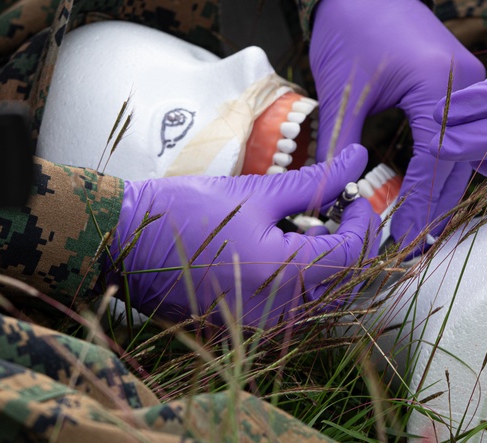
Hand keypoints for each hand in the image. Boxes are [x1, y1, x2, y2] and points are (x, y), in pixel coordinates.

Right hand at [106, 144, 381, 327]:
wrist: (124, 241)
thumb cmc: (184, 209)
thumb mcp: (257, 191)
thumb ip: (316, 181)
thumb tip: (359, 158)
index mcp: (282, 273)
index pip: (352, 254)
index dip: (362, 221)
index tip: (354, 195)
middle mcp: (275, 310)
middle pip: (343, 282)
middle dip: (348, 242)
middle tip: (337, 208)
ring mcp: (258, 325)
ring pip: (319, 298)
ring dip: (325, 261)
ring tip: (305, 225)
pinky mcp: (243, 328)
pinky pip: (291, 308)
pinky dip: (299, 279)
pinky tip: (280, 248)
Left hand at [310, 0, 484, 248]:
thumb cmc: (350, 26)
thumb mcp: (343, 90)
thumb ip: (341, 146)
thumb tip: (331, 200)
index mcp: (442, 85)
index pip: (436, 162)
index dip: (417, 206)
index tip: (400, 242)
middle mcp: (469, 87)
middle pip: (459, 165)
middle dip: (434, 209)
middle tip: (410, 249)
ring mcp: (472, 87)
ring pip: (464, 155)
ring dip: (441, 192)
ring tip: (417, 231)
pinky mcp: (464, 88)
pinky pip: (460, 138)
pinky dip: (444, 167)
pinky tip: (424, 194)